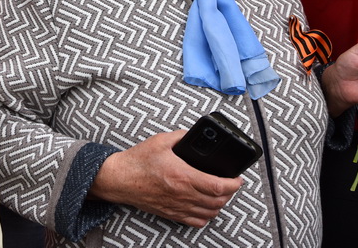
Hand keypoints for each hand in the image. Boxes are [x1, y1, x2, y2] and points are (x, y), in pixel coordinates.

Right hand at [87, 130, 242, 226]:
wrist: (119, 179)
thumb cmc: (137, 161)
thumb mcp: (161, 140)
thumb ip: (182, 136)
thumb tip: (195, 134)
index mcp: (182, 176)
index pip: (218, 186)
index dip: (234, 184)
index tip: (238, 178)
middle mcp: (182, 194)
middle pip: (218, 202)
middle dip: (230, 193)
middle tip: (231, 183)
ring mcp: (177, 207)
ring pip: (209, 213)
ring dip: (220, 205)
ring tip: (221, 193)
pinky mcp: (171, 213)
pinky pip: (196, 222)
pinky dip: (206, 216)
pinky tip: (206, 206)